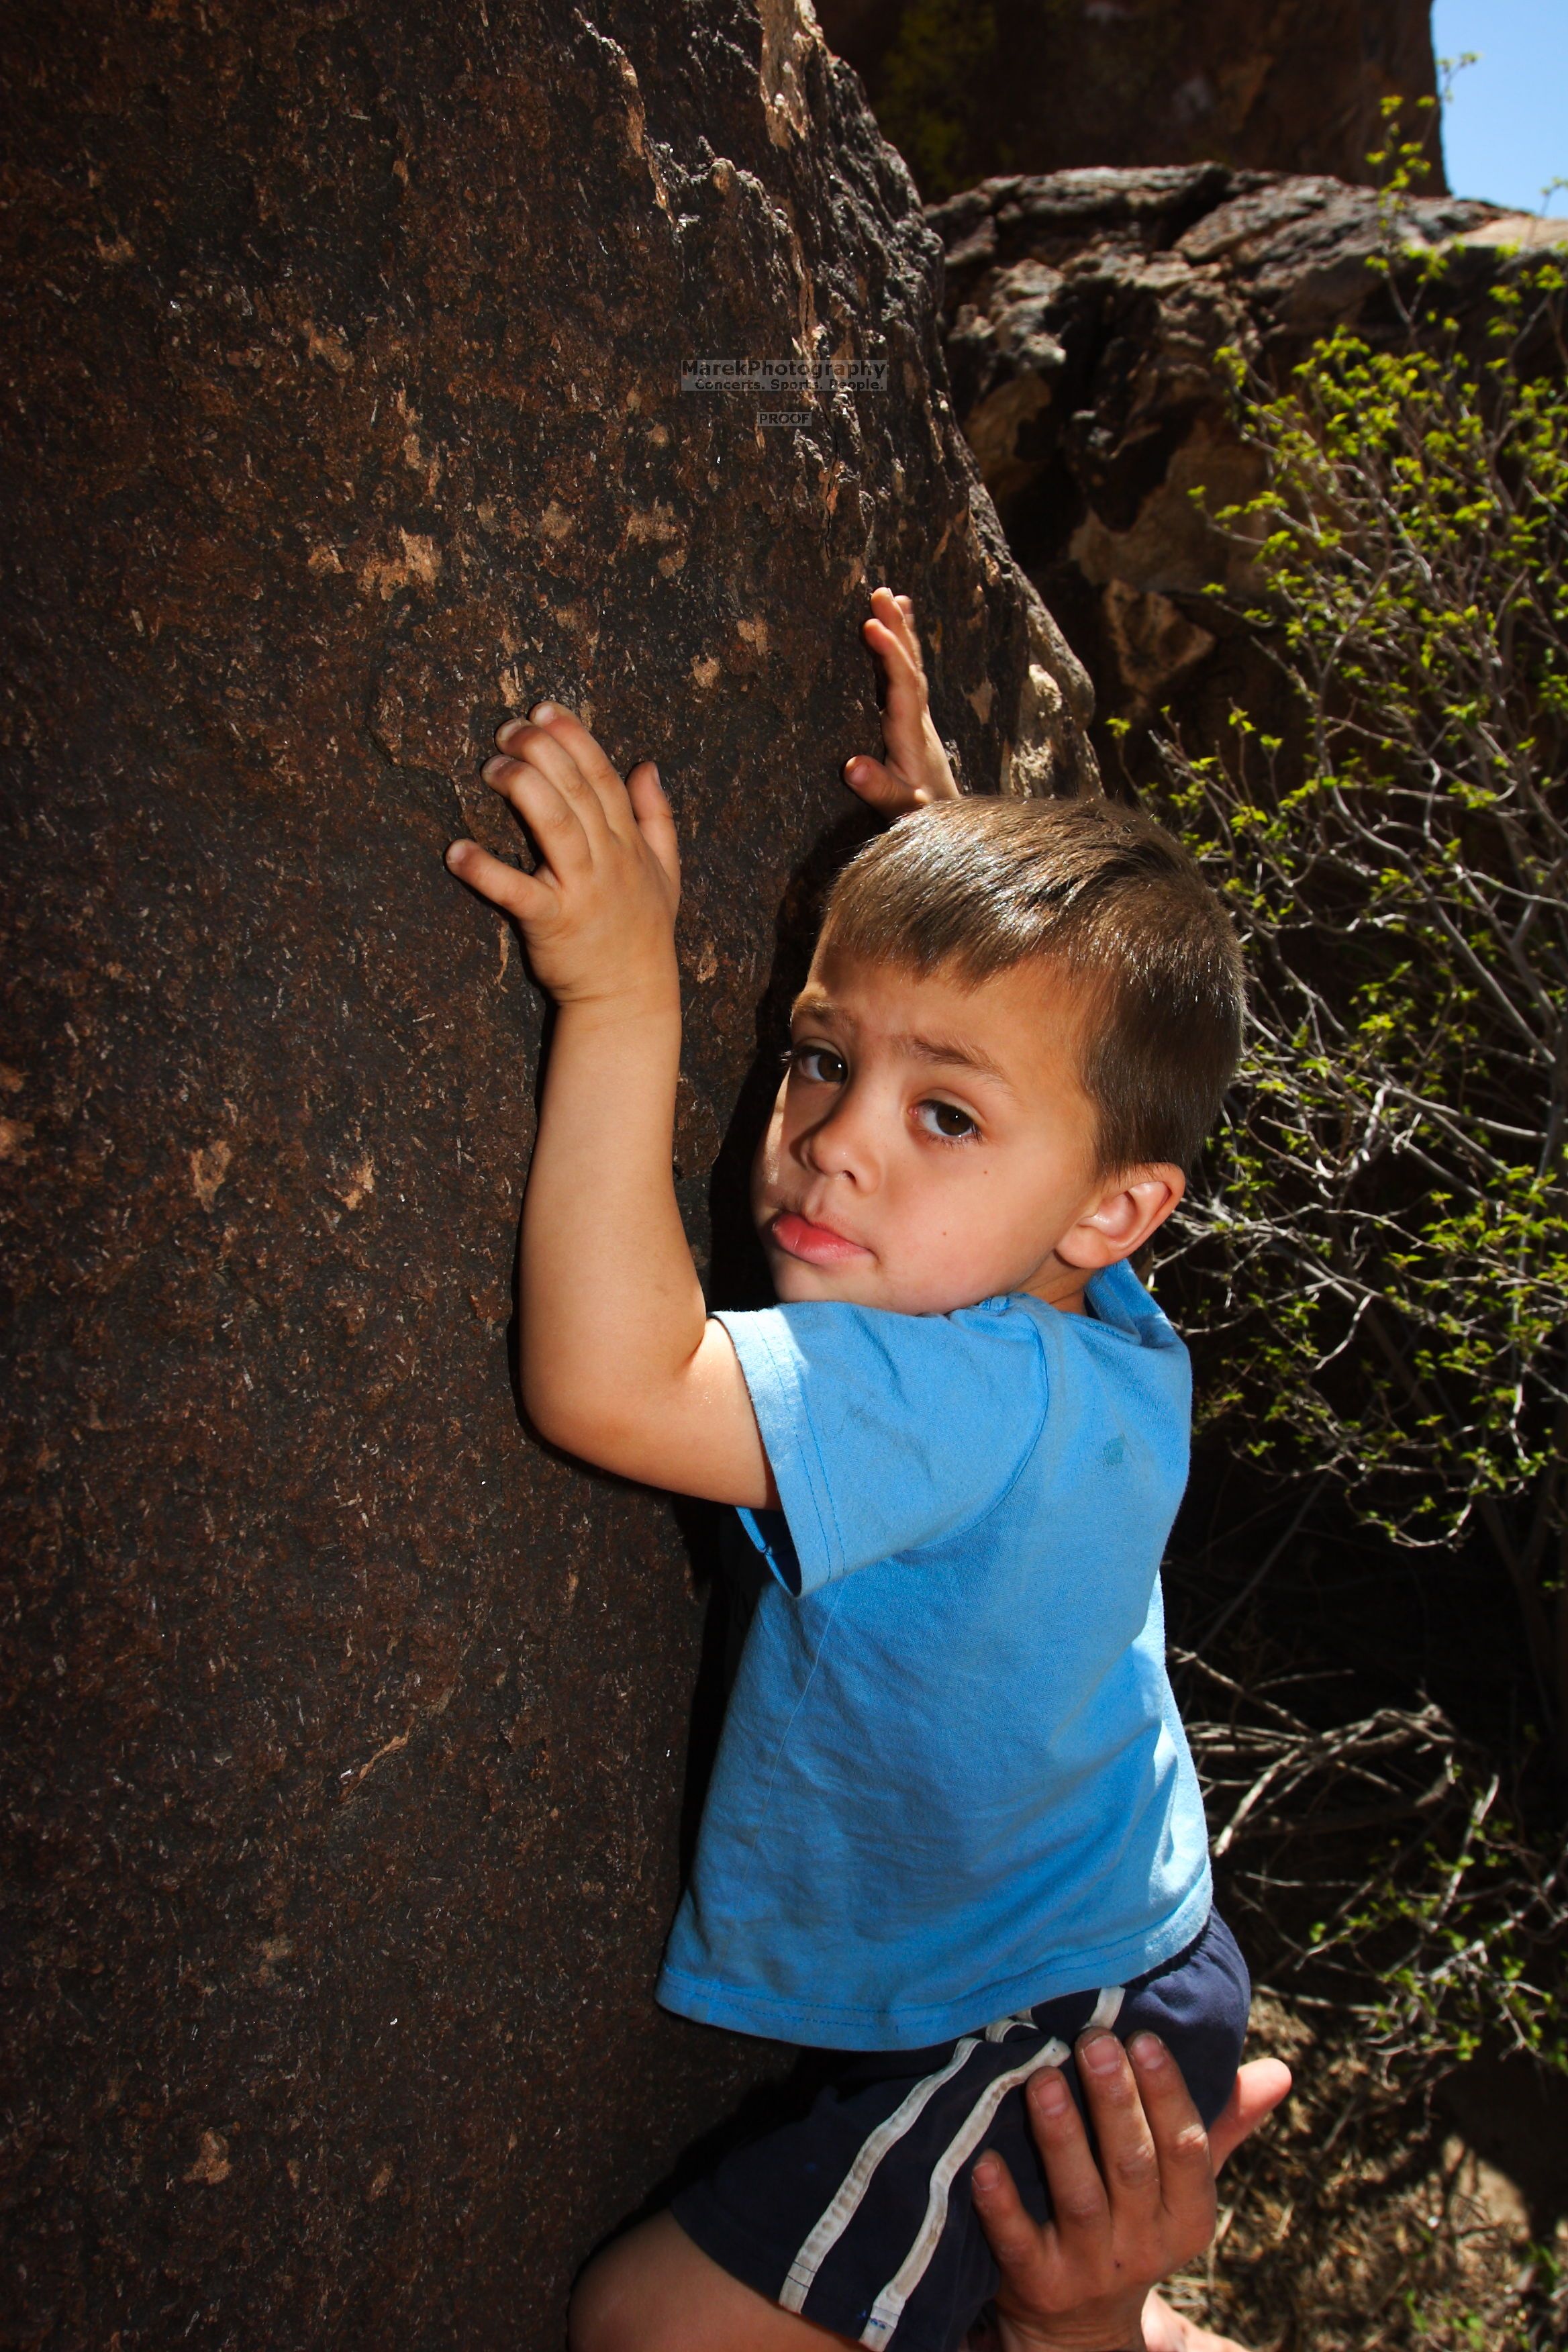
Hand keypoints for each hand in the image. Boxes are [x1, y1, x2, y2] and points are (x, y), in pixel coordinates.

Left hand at [446, 704, 679, 1010]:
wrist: (630, 997)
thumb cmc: (642, 933)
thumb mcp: (666, 873)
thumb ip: (657, 818)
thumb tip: (648, 766)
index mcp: (629, 844)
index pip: (603, 777)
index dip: (575, 737)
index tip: (545, 709)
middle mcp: (608, 860)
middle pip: (577, 790)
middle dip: (541, 750)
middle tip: (506, 729)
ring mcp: (582, 890)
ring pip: (556, 825)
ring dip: (522, 789)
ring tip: (490, 767)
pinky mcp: (552, 923)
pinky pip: (518, 892)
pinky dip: (486, 872)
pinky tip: (457, 851)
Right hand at [843, 586, 960, 814]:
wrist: (949, 825)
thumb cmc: (924, 821)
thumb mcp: (901, 811)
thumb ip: (881, 789)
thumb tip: (852, 767)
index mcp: (911, 736)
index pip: (902, 685)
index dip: (889, 654)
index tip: (871, 625)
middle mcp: (919, 722)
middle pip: (910, 667)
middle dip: (896, 630)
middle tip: (880, 593)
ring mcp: (919, 722)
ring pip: (912, 668)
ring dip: (902, 633)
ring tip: (893, 597)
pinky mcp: (915, 727)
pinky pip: (908, 679)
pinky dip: (903, 653)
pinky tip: (900, 635)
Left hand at [970, 2035, 1291, 2351]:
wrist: (1081, 2327)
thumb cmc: (1134, 2220)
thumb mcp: (1180, 2186)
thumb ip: (1223, 2125)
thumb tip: (1279, 2071)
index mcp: (1186, 2218)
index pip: (1186, 2150)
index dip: (1168, 2093)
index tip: (1144, 2037)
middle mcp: (1144, 2246)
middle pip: (1133, 2167)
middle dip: (1116, 2102)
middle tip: (1094, 2040)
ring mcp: (1090, 2269)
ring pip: (1080, 2199)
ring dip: (1062, 2137)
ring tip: (1042, 2078)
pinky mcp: (1037, 2285)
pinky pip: (1019, 2242)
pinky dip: (1002, 2203)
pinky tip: (984, 2160)